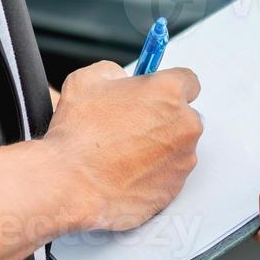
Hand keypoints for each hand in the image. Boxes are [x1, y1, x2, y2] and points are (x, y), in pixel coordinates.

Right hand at [43, 61, 202, 230]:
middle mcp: (185, 125)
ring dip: (159, 147)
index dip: (168, 88)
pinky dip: (153, 172)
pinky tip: (127, 171)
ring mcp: (183, 159)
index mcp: (169, 92)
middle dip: (163, 119)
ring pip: (177, 147)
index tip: (157, 94)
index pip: (188, 81)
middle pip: (185, 116)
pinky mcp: (175, 187)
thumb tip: (122, 79)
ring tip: (124, 152)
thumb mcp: (88, 80)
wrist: (71, 184)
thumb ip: (115, 73)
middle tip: (132, 125)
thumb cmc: (79, 135)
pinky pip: (169, 174)